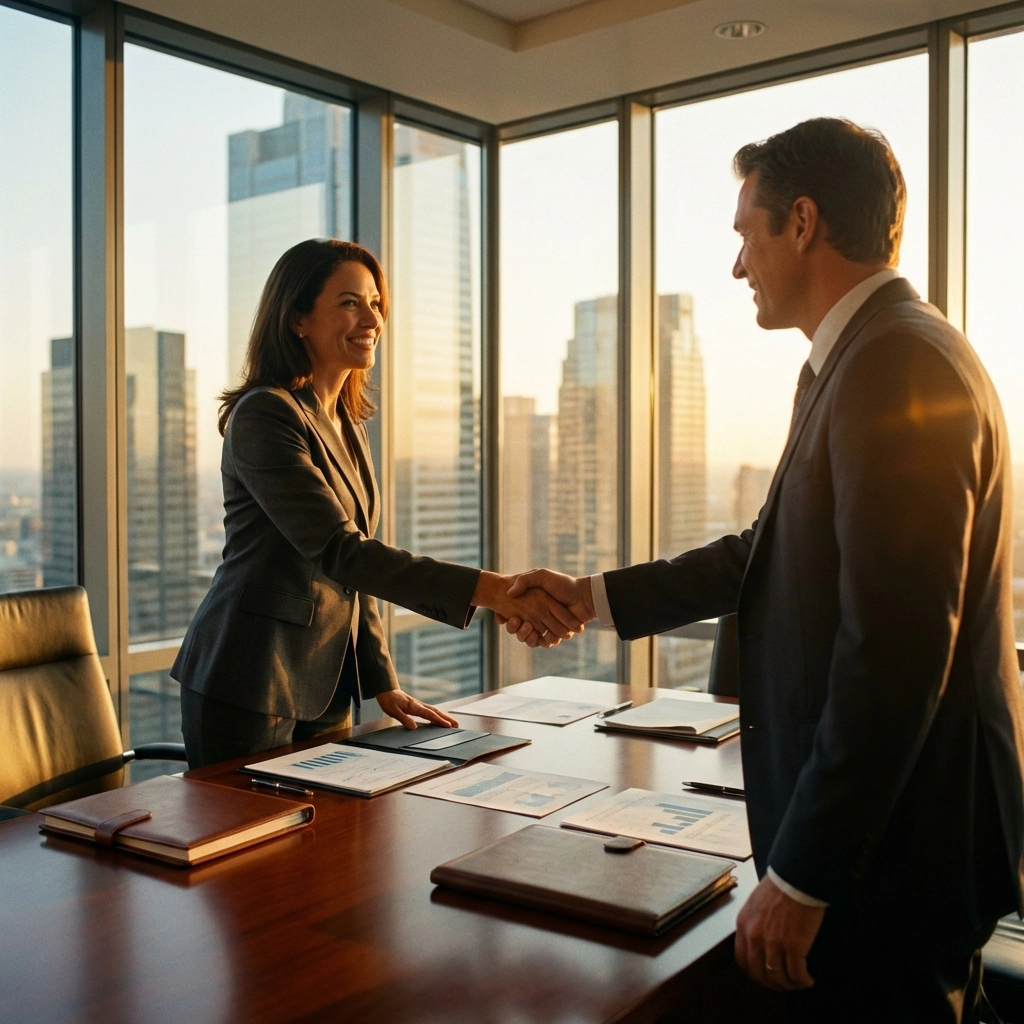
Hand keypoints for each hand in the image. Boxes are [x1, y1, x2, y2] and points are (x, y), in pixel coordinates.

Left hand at [376, 689, 458, 729]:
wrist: (386, 689)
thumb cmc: (388, 700)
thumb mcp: (393, 711)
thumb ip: (404, 719)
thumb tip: (414, 727)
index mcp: (414, 707)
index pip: (430, 715)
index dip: (439, 721)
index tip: (449, 726)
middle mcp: (419, 705)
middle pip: (436, 712)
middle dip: (447, 718)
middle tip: (457, 725)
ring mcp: (419, 705)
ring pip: (434, 711)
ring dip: (444, 716)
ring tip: (452, 723)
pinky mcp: (416, 705)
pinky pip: (430, 711)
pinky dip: (436, 715)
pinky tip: (437, 720)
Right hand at [472, 571, 581, 645]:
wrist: (583, 596)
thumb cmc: (563, 584)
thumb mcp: (541, 575)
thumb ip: (525, 581)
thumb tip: (509, 593)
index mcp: (531, 604)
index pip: (513, 616)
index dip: (507, 619)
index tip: (503, 617)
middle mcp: (537, 617)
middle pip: (519, 630)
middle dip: (515, 629)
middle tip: (516, 621)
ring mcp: (546, 627)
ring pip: (530, 639)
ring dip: (527, 636)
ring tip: (529, 628)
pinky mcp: (555, 634)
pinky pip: (544, 642)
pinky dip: (542, 640)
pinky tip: (540, 633)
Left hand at [734, 874, 823, 990]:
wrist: (797, 879)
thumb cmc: (779, 887)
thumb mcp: (755, 904)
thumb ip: (753, 924)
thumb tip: (758, 942)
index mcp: (743, 925)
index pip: (742, 960)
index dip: (754, 973)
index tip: (764, 975)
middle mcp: (755, 937)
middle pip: (759, 974)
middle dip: (772, 983)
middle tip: (783, 983)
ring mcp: (774, 944)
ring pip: (778, 977)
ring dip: (789, 984)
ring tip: (798, 982)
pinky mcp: (794, 947)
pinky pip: (797, 974)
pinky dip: (803, 981)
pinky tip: (808, 980)